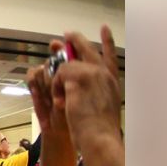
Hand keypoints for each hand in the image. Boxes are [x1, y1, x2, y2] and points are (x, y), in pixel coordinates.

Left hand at [52, 26, 121, 153]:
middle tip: (66, 35)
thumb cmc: (99, 130)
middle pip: (88, 50)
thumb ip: (91, 90)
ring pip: (67, 65)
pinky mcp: (79, 77)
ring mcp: (93, 73)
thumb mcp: (100, 105)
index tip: (104, 28)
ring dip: (58, 81)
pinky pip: (58, 74)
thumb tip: (73, 83)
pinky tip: (60, 101)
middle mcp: (104, 74)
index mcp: (112, 81)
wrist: (100, 137)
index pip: (110, 56)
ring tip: (60, 98)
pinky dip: (55, 88)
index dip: (107, 41)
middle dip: (75, 40)